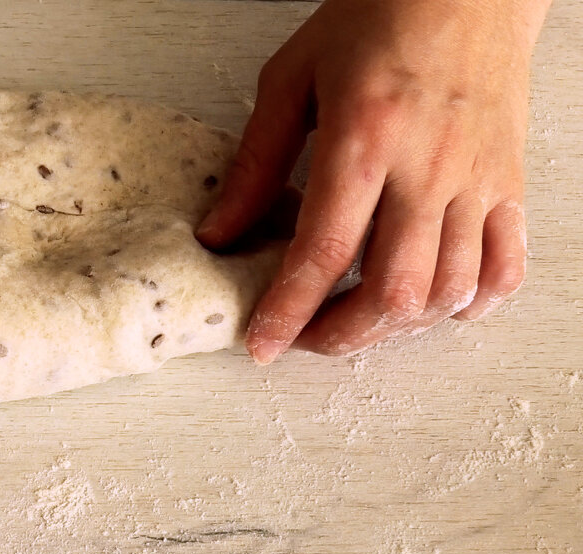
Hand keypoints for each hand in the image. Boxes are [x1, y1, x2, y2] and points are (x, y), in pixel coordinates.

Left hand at [196, 0, 549, 362]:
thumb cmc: (380, 17)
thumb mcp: (292, 79)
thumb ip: (254, 163)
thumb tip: (219, 233)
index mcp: (365, 138)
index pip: (324, 251)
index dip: (288, 311)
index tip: (263, 345)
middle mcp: (428, 167)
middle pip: (392, 290)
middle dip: (340, 335)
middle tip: (305, 339)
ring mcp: (477, 179)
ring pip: (448, 291)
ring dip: (396, 327)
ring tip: (355, 322)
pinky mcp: (508, 182)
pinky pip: (506, 268)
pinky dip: (469, 304)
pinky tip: (433, 306)